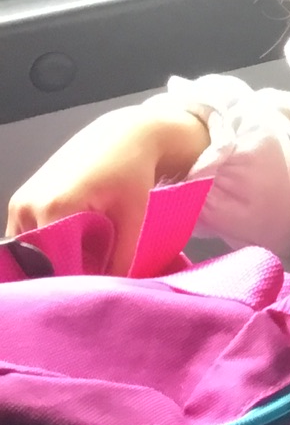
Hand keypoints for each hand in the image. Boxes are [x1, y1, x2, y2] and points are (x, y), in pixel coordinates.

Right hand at [5, 99, 209, 274]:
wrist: (123, 135)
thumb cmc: (132, 171)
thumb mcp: (135, 215)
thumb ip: (123, 257)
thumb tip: (112, 288)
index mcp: (54, 208)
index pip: (53, 264)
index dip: (72, 280)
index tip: (91, 288)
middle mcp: (28, 206)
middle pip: (37, 258)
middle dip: (60, 270)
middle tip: (88, 277)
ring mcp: (20, 202)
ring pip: (29, 249)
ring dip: (50, 258)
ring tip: (82, 257)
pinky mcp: (20, 200)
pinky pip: (25, 235)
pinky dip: (44, 244)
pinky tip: (70, 244)